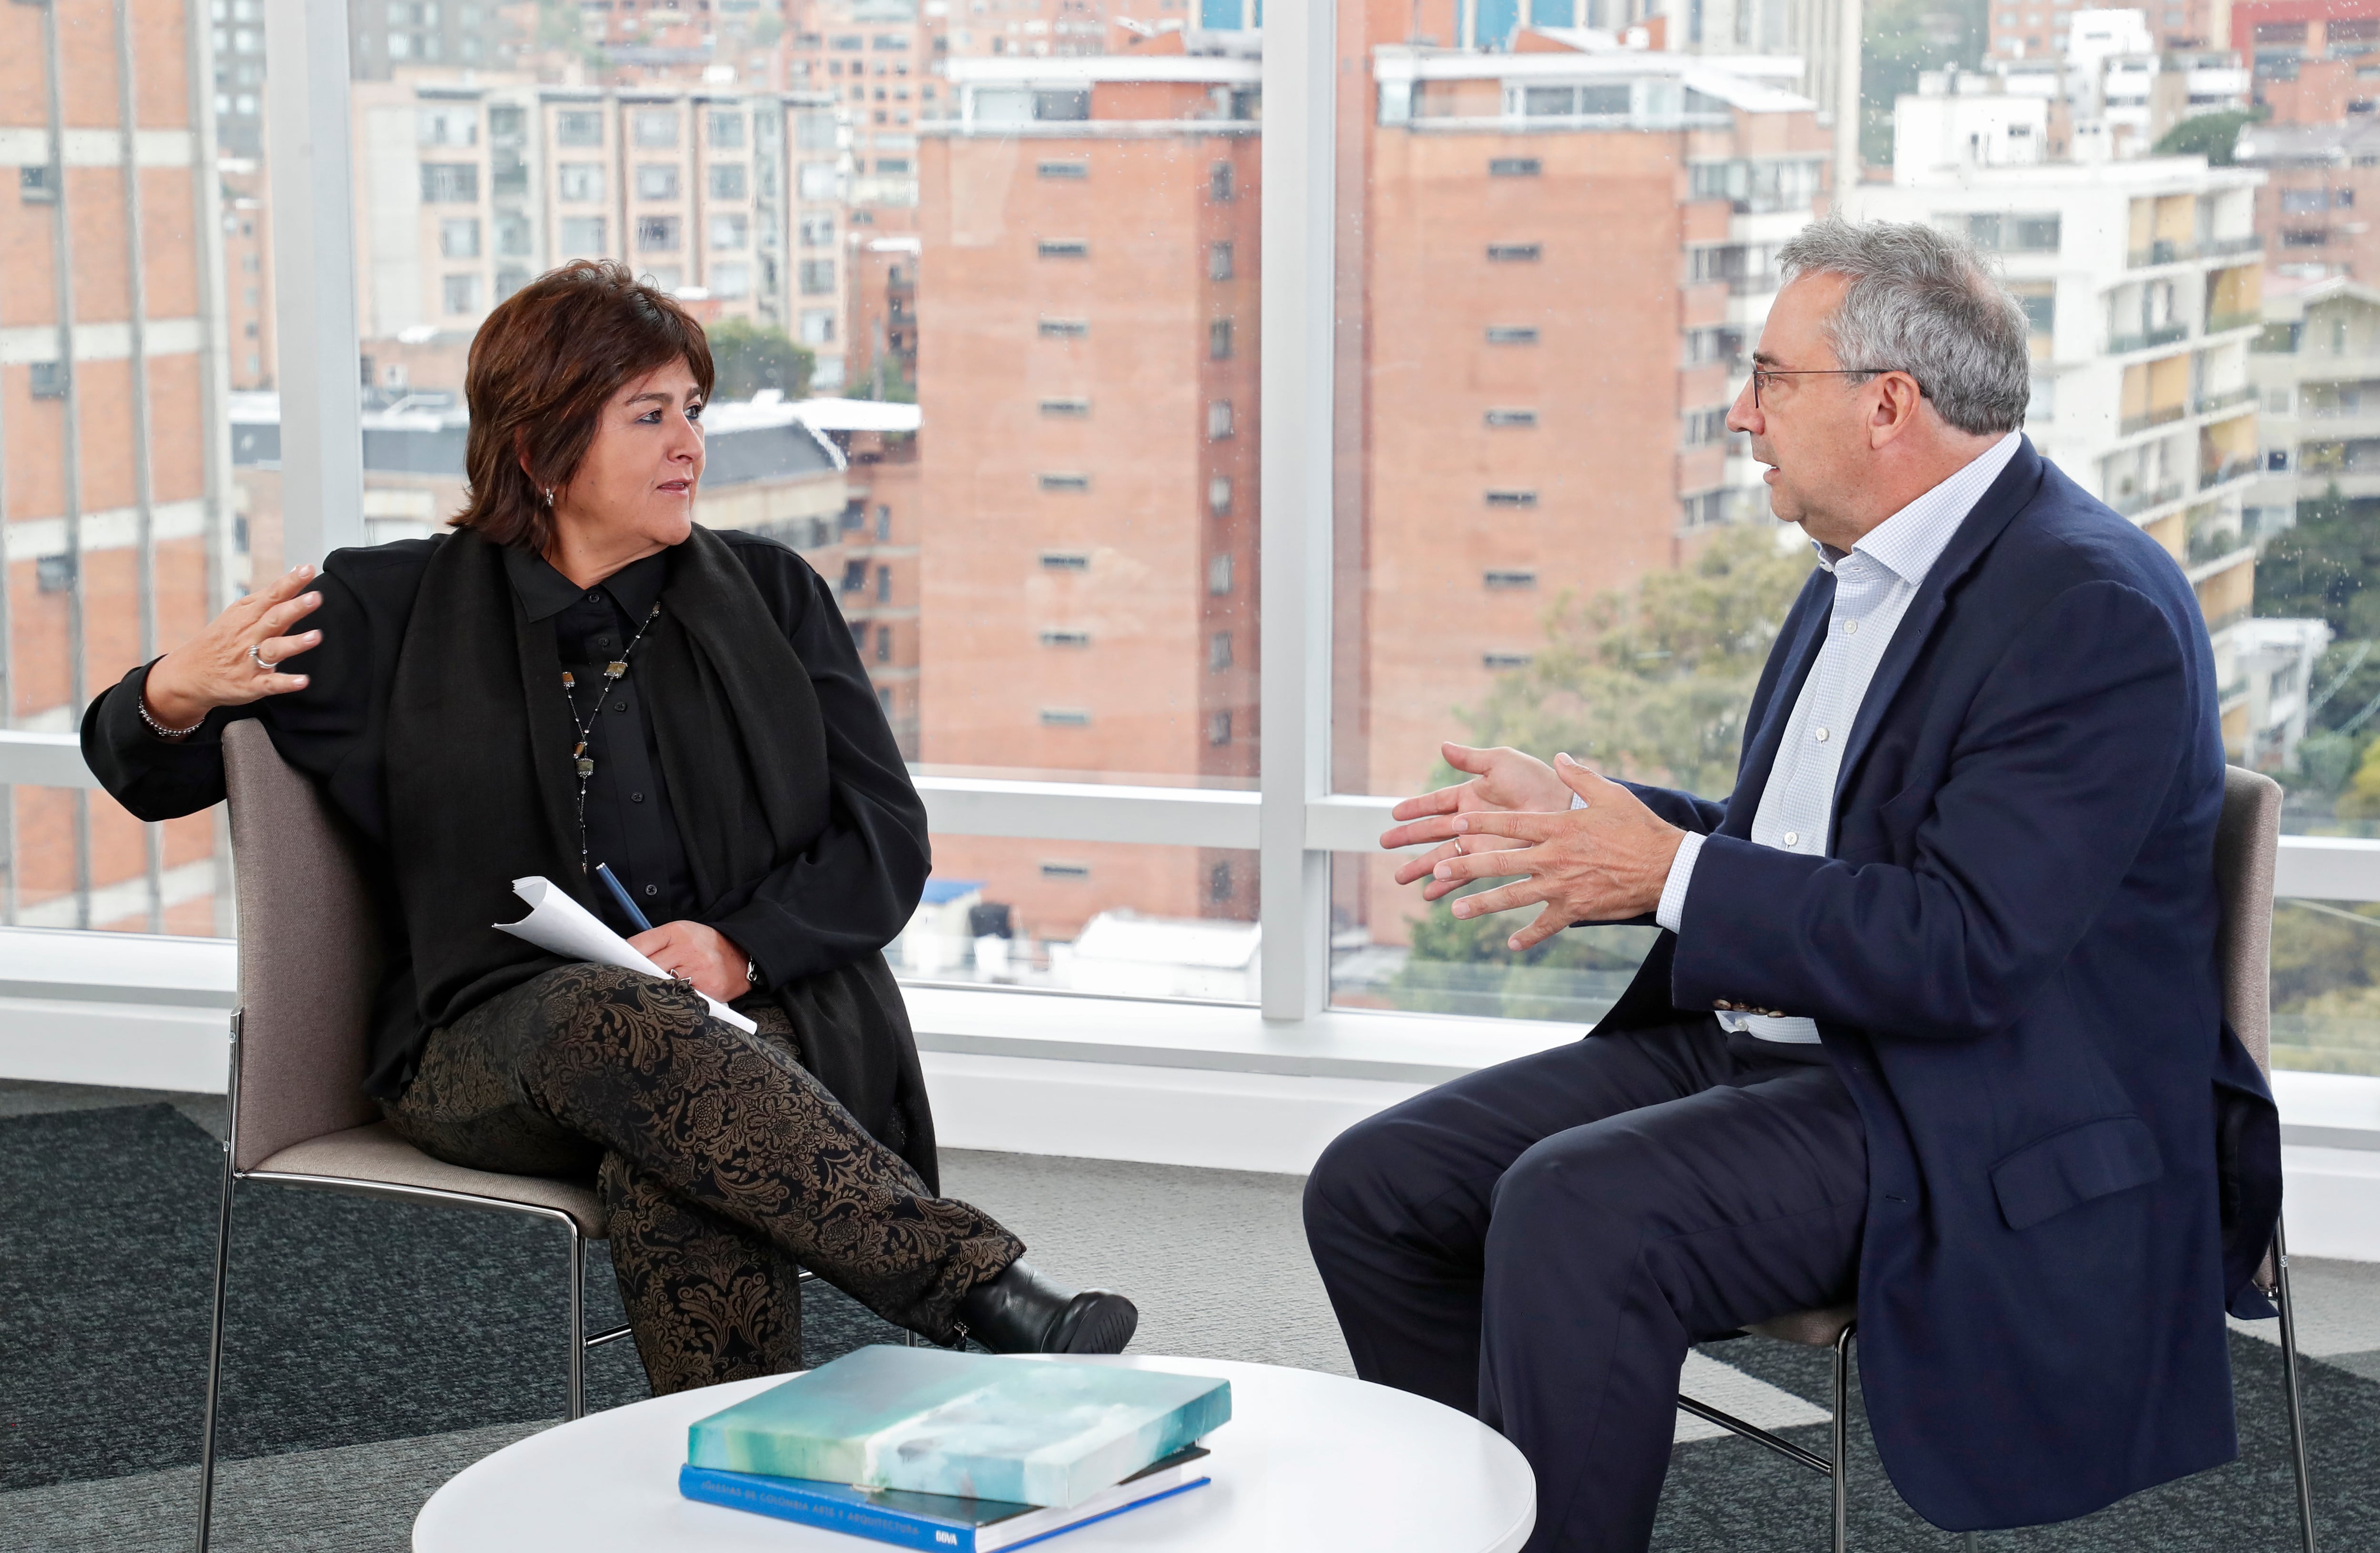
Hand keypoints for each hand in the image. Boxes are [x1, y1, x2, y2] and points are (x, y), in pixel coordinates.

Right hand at [141, 564, 323, 732]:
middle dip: (294, 608)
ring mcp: (249, 661)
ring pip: (274, 649)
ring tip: (316, 636)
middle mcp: (249, 636)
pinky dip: (286, 683)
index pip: (272, 596)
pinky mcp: (250, 684)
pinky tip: (303, 681)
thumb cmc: (221, 639)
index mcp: (246, 616)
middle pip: (274, 619)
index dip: (290, 583)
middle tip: (315, 597)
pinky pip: (270, 684)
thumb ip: (268, 598)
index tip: (308, 569)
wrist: (188, 674)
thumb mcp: (237, 614)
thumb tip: (297, 573)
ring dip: (294, 643)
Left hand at [628, 920, 753, 1004]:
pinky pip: (680, 999)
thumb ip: (655, 942)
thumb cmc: (706, 945)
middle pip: (646, 968)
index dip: (623, 957)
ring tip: (647, 994)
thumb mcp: (682, 933)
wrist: (743, 956)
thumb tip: (624, 956)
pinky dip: (672, 1001)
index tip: (615, 965)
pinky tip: (669, 1001)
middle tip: (627, 984)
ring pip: (661, 986)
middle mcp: (687, 949)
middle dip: (636, 976)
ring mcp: (698, 971)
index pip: (639, 945)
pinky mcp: (707, 990)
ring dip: (652, 991)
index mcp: (677, 931)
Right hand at [1381, 742, 1575, 902]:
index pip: (1435, 803)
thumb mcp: (1499, 762)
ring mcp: (1479, 843)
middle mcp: (1470, 822)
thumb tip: (1442, 746)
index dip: (1414, 808)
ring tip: (1401, 878)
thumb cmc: (1535, 780)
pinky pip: (1462, 875)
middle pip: (1431, 832)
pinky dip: (1446, 885)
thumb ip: (1469, 758)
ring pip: (1442, 857)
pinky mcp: (1489, 861)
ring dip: (1421, 867)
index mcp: (1470, 796)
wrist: (1561, 806)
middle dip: (1407, 839)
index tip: (1394, 813)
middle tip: (1383, 844)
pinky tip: (1430, 894)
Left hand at [1425, 754, 1684, 952]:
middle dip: (1465, 867)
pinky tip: (1511, 944)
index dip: (1479, 823)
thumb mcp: (1610, 794)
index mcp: (1558, 827)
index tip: (1454, 822)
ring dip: (1483, 904)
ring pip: (1513, 896)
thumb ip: (1579, 777)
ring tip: (1456, 910)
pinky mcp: (1575, 910)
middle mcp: (1553, 858)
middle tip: (1437, 871)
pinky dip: (1529, 935)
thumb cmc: (1639, 827)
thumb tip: (1559, 757)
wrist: (1667, 868)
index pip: (1510, 823)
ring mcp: (1562, 887)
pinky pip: (1546, 925)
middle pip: (1500, 862)